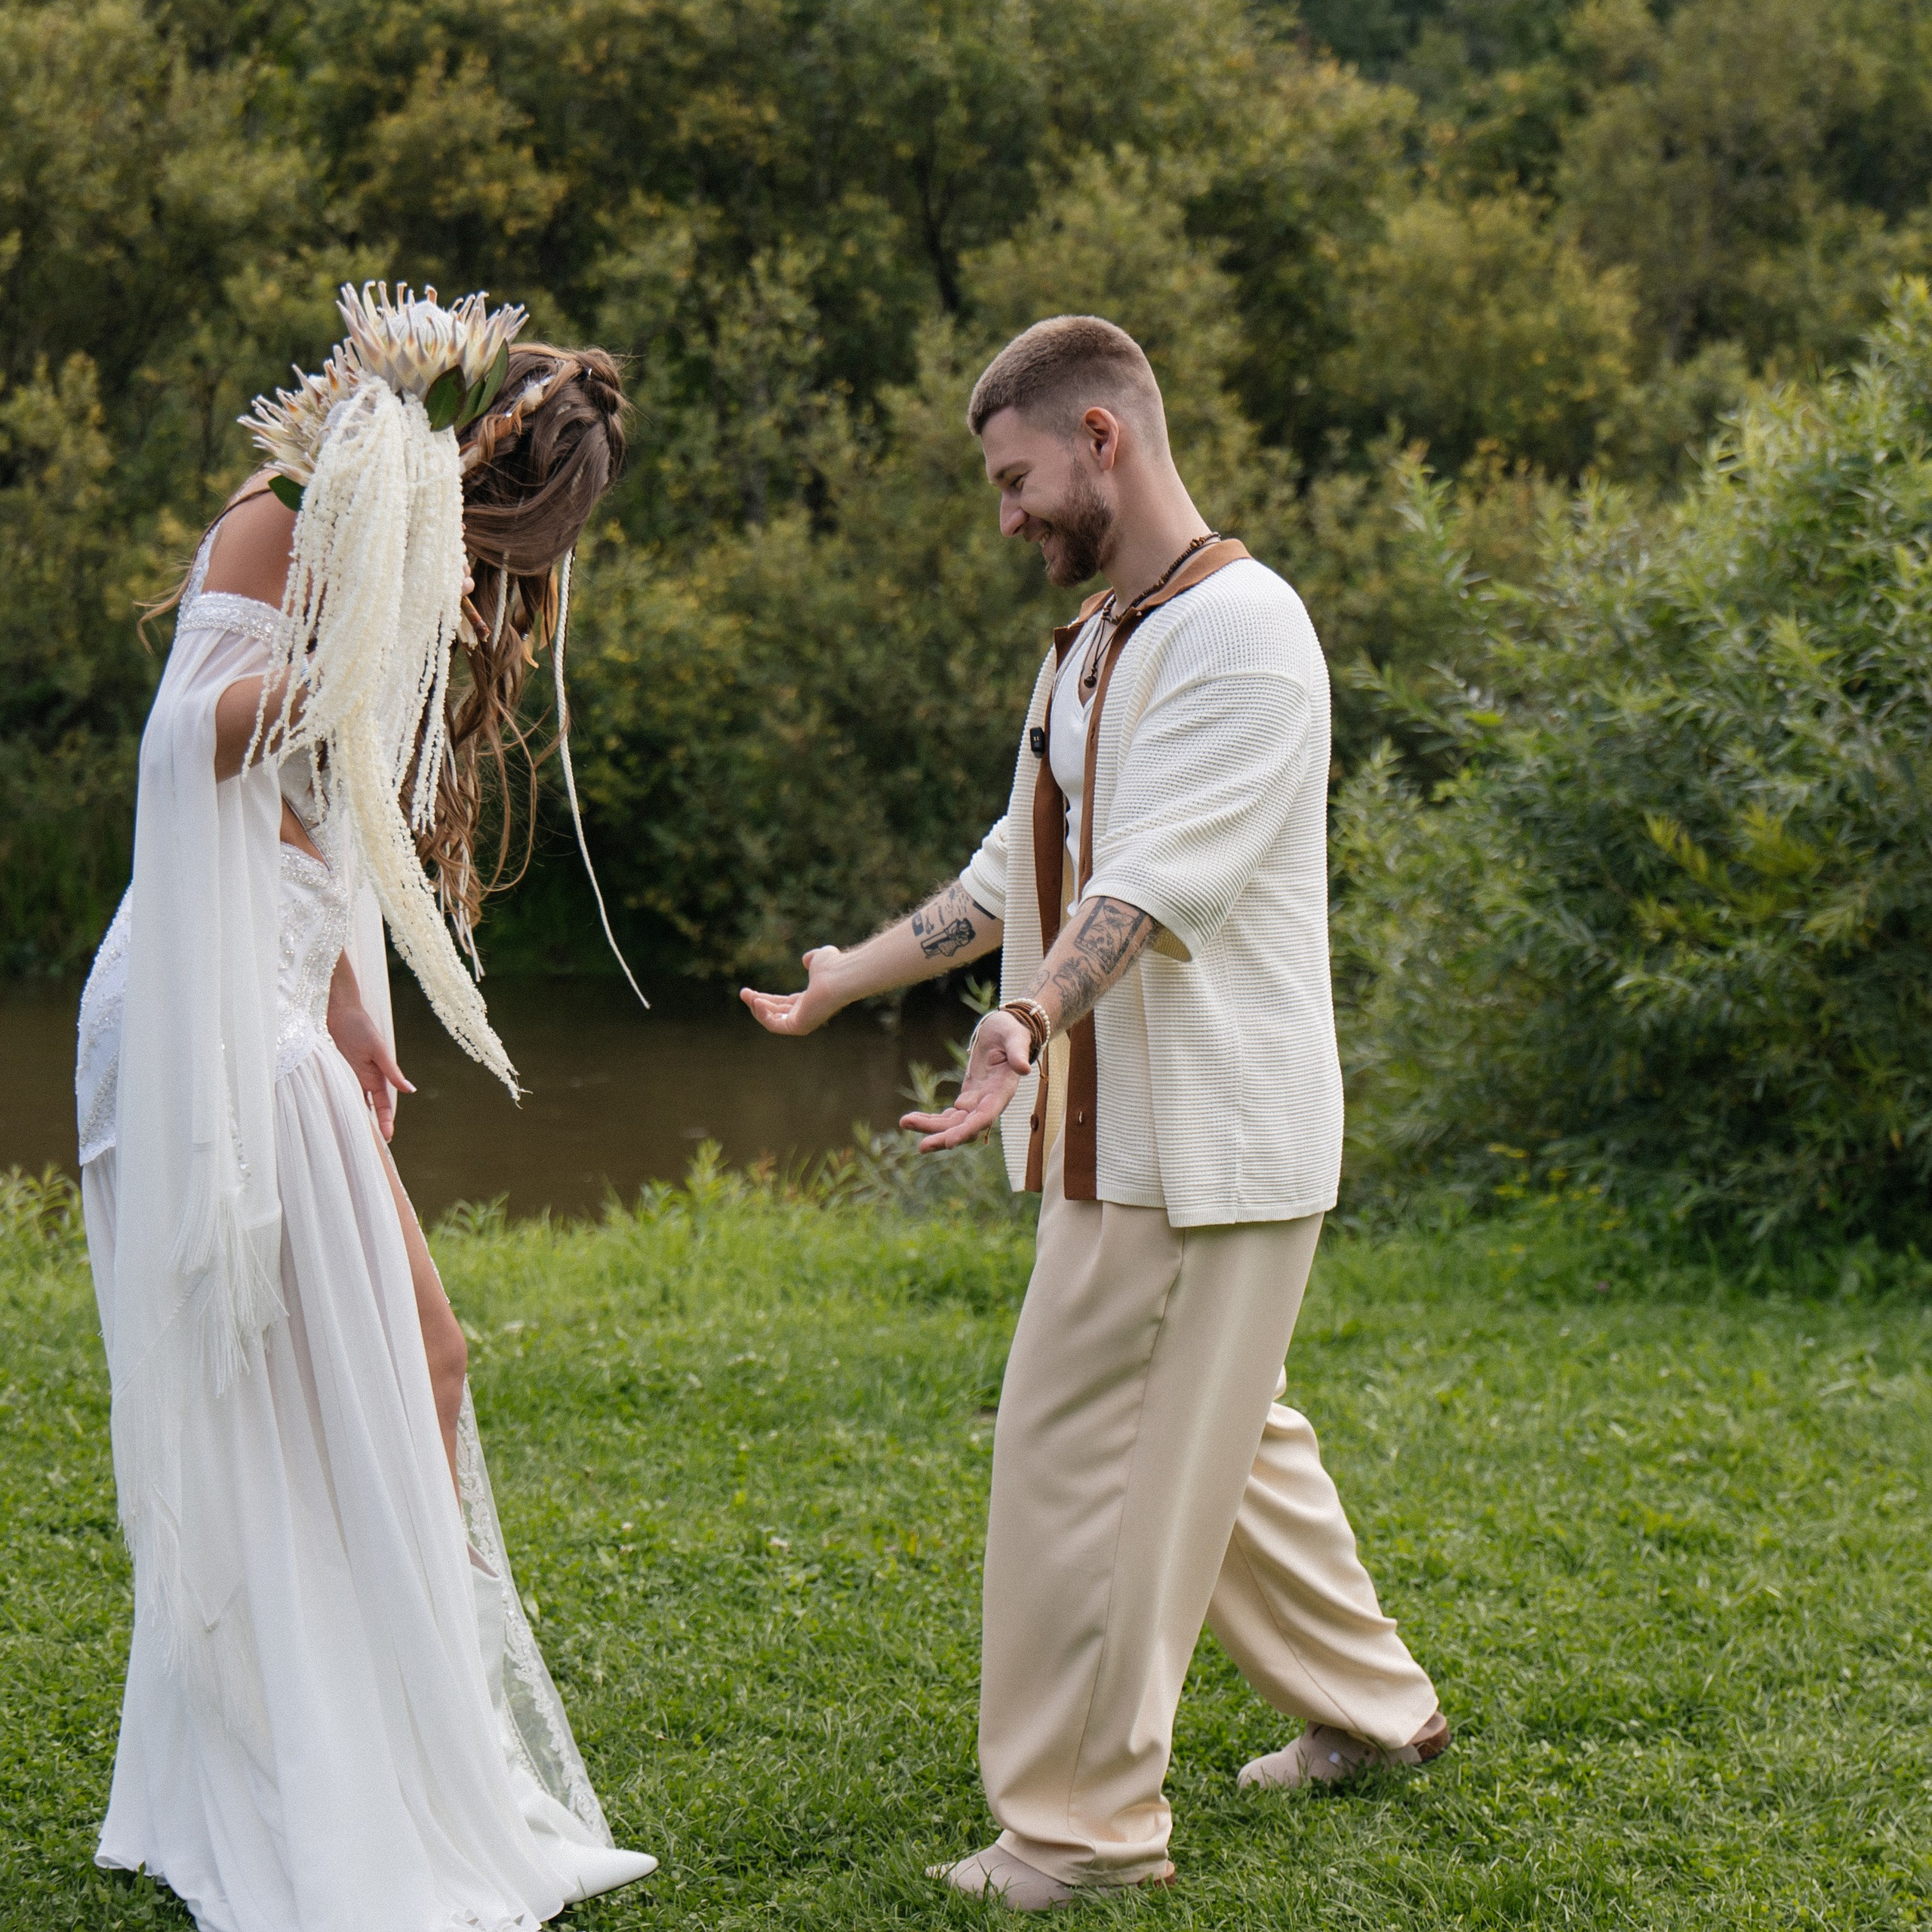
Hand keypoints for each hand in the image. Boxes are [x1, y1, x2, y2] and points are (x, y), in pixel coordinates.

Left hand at [328, 998, 413, 1139]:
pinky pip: (338, 1092)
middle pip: (370, 1109)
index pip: (383, 1105)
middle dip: (372, 1125)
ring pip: (354, 1103)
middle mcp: (365, 1080)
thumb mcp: (378, 1051)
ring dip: (356, 1117)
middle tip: (373, 1146)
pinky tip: (336, 1117)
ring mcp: (349, 1077)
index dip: (385, 1121)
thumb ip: (393, 1072)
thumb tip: (411, 1090)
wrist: (339, 1013)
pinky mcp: (335, 1072)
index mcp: (379, 1076)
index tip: (387, 1138)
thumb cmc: (361, 1027)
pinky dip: (339, 1104)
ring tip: (356, 1138)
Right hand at [740, 947, 848, 1036]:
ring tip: (746, 995)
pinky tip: (756, 1001)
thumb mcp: (820, 958)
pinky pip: (775, 1025)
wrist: (840, 976)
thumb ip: (813, 959)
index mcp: (810, 1001)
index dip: (767, 998)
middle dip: (758, 1004)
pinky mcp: (799, 1027)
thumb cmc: (834, 967)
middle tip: (743, 993)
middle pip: (776, 1013)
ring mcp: (803, 1022)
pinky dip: (763, 1015)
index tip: (751, 991)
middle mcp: (807, 1014)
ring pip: (773, 1020)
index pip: (784, 1004)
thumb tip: (807, 959)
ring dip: (757, 1009)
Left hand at [900, 1010, 1030, 1150]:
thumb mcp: (1015, 1035)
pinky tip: (911, 1120)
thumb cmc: (1011, 1030)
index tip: (950, 1142)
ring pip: (955, 1124)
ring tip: (905, 1123)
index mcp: (1003, 1090)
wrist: (1005, 1031)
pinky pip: (949, 1116)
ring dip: (931, 1128)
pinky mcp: (968, 1099)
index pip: (986, 1116)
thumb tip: (1023, 1069)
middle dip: (945, 1137)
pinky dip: (931, 1119)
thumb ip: (1018, 1051)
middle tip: (922, 1147)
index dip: (968, 1130)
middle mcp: (991, 1102)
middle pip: (967, 1127)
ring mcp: (978, 1102)